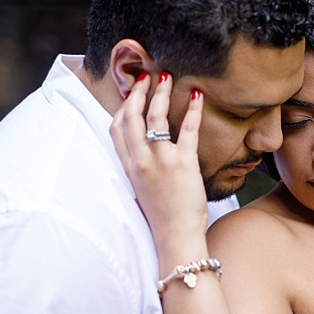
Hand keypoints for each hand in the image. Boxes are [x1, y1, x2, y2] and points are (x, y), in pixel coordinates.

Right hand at [108, 72, 208, 259]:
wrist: (175, 237)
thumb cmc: (162, 215)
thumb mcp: (141, 188)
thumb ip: (139, 166)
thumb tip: (145, 148)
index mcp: (128, 167)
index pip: (116, 128)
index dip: (122, 106)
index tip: (131, 92)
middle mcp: (140, 161)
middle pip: (131, 117)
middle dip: (138, 92)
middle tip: (147, 76)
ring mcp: (161, 161)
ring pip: (155, 117)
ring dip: (160, 92)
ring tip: (167, 76)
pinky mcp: (183, 164)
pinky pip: (187, 129)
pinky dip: (192, 109)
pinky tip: (197, 95)